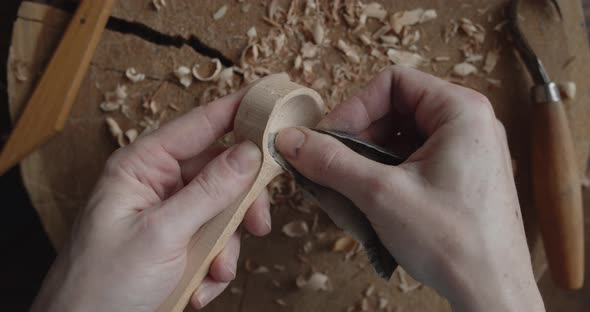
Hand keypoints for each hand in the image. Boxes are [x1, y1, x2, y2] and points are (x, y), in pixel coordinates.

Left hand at [31, 90, 270, 310]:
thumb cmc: (100, 286)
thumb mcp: (162, 234)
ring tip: (215, 271)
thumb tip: (249, 153)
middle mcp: (157, 184)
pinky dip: (214, 264)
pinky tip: (198, 286)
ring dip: (226, 244)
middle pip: (221, 171)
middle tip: (257, 223)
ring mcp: (168, 214)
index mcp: (142, 166)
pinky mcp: (177, 243)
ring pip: (223, 210)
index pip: (201, 124)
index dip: (240, 110)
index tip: (274, 101)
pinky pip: (214, 240)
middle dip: (240, 204)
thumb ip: (209, 191)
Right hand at [276, 66, 543, 311]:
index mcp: (460, 111)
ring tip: (346, 190)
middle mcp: (468, 124)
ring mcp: (466, 151)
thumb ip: (330, 162)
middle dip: (357, 137)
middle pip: (395, 109)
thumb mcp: (379, 194)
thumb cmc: (452, 241)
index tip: (327, 138)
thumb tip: (289, 140)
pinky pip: (412, 161)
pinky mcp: (460, 177)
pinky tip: (369, 202)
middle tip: (330, 166)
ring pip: (401, 138)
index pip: (392, 82)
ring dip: (366, 160)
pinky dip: (385, 175)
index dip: (353, 106)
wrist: (492, 294)